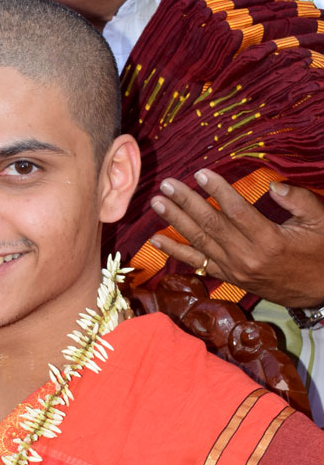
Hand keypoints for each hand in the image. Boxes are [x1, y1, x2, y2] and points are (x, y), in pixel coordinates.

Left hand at [149, 169, 323, 307]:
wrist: (318, 291)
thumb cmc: (320, 251)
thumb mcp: (320, 221)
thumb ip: (298, 199)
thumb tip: (274, 184)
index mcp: (269, 241)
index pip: (236, 211)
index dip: (217, 190)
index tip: (200, 173)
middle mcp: (247, 258)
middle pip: (210, 226)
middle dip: (186, 203)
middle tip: (167, 184)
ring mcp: (234, 269)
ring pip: (199, 243)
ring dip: (176, 222)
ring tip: (158, 203)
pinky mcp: (229, 277)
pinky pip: (197, 264)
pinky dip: (176, 252)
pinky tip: (157, 239)